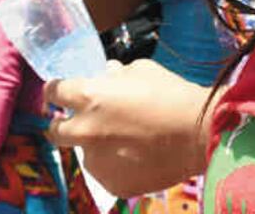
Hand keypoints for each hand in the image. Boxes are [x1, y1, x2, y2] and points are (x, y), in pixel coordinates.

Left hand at [45, 60, 214, 197]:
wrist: (201, 134)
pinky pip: (106, 172)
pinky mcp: (112, 183)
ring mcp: (97, 161)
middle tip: (80, 121)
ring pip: (84, 153)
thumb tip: (106, 73)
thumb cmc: (172, 95)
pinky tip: (136, 157)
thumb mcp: (141, 71)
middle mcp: (85, 130)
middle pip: (54, 130)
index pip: (53, 92)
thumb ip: (116, 74)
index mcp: (88, 97)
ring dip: (95, 146)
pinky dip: (115, 165)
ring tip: (123, 141)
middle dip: (62, 124)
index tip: (63, 92)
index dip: (57, 90)